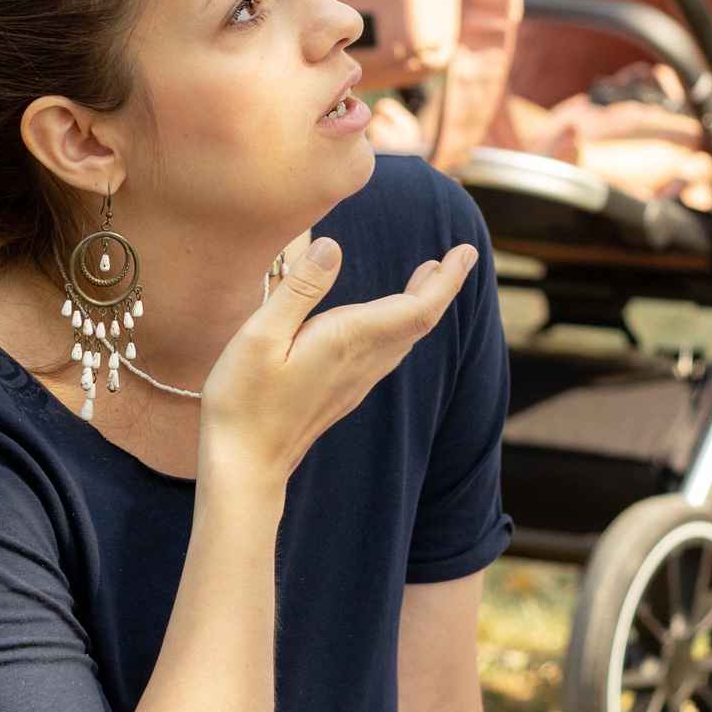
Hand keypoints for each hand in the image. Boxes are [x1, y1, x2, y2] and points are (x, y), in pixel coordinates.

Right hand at [198, 237, 476, 487]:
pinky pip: (386, 355)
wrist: (245, 465)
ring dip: (420, 305)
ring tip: (427, 276)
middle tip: (457, 256)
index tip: (467, 252)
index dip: (447, 280)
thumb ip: (299, 289)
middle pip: (417, 322)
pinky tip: (386, 321)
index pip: (417, 309)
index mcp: (348, 342)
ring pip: (403, 340)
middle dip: (440, 287)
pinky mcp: (342, 394)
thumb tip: (332, 246)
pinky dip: (399, 327)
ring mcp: (354, 383)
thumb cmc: (245, 400)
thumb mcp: (261, 335)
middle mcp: (361, 363)